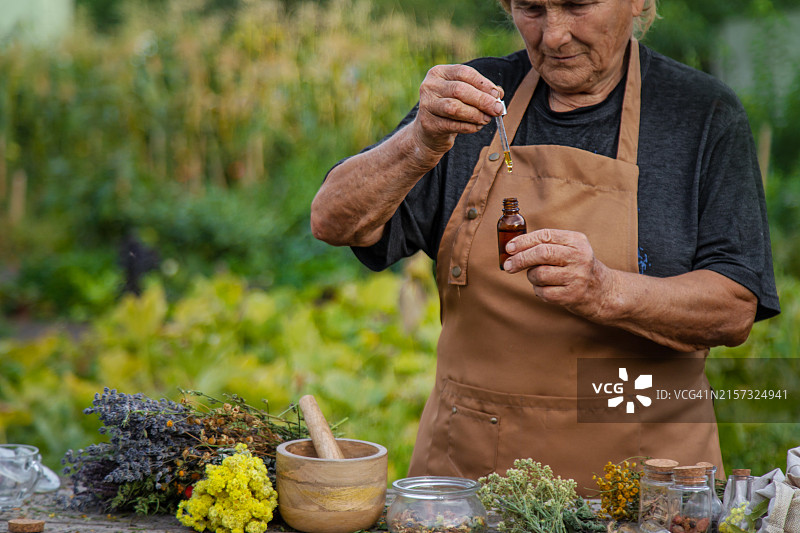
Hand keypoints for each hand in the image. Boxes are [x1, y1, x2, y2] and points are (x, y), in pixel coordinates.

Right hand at [412, 64, 504, 155]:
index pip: (464, 72)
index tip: (497, 95)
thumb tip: (498, 94)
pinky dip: (469, 126)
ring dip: (475, 114)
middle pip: (459, 90)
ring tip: (487, 119)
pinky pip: (452, 125)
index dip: (483, 83)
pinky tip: (477, 127)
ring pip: (454, 108)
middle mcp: (429, 86)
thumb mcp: (463, 95)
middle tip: (497, 109)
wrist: (429, 131)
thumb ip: (481, 91)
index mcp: (439, 72)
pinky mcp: (428, 123)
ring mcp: (426, 105)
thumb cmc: (449, 108)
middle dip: (482, 100)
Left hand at [502, 228, 616, 318]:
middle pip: (541, 254)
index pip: (545, 235)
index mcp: (577, 241)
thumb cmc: (577, 268)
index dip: (523, 241)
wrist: (603, 291)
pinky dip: (538, 291)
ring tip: (538, 277)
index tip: (509, 248)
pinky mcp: (573, 295)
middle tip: (508, 265)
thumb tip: (512, 248)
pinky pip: (543, 292)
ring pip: (539, 274)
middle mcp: (579, 257)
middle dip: (519, 259)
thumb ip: (546, 245)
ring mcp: (577, 277)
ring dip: (531, 277)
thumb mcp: (569, 249)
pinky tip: (546, 289)